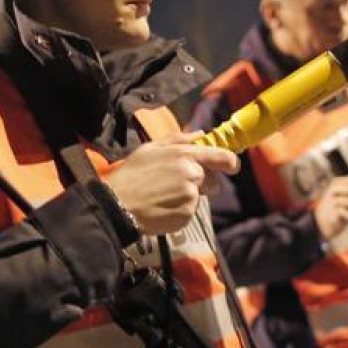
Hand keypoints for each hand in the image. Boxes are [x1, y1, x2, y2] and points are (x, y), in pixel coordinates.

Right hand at [104, 132, 239, 235]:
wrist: (118, 204)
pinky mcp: (187, 214)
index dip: (230, 162)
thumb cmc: (131, 174)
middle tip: (175, 184)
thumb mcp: (150, 149)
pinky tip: (162, 207)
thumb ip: (178, 139)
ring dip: (188, 197)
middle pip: (213, 180)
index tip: (230, 167)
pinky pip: (190, 211)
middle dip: (201, 183)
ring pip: (200, 196)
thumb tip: (200, 134)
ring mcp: (190, 196)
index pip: (222, 157)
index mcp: (184, 154)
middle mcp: (192, 174)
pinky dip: (180, 211)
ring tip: (164, 196)